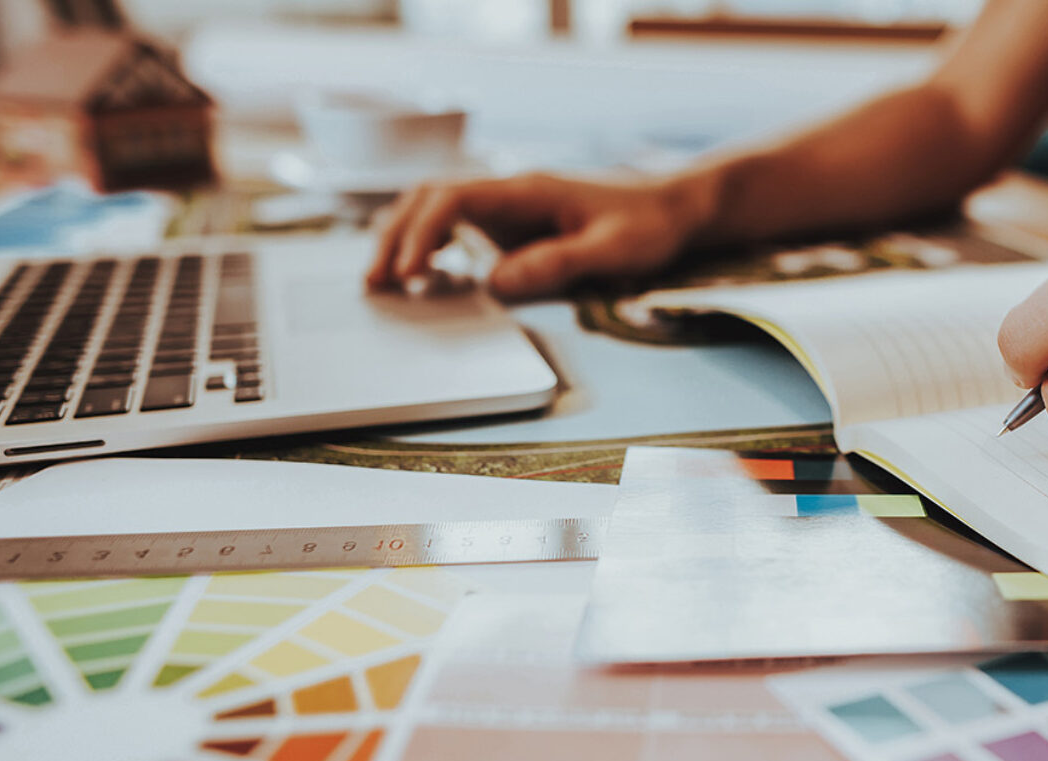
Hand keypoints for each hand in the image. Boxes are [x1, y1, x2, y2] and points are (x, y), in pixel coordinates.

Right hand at [367, 172, 704, 299]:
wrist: (672, 208)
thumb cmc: (648, 225)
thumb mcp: (613, 250)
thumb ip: (557, 263)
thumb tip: (496, 283)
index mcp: (527, 189)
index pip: (453, 197)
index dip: (423, 231)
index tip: (409, 271)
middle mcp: (508, 192)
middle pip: (429, 197)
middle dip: (396, 235)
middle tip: (375, 282)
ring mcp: (507, 207)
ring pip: (434, 208)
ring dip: (404, 237)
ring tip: (382, 281)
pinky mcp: (511, 225)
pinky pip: (456, 226)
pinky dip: (428, 245)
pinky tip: (418, 277)